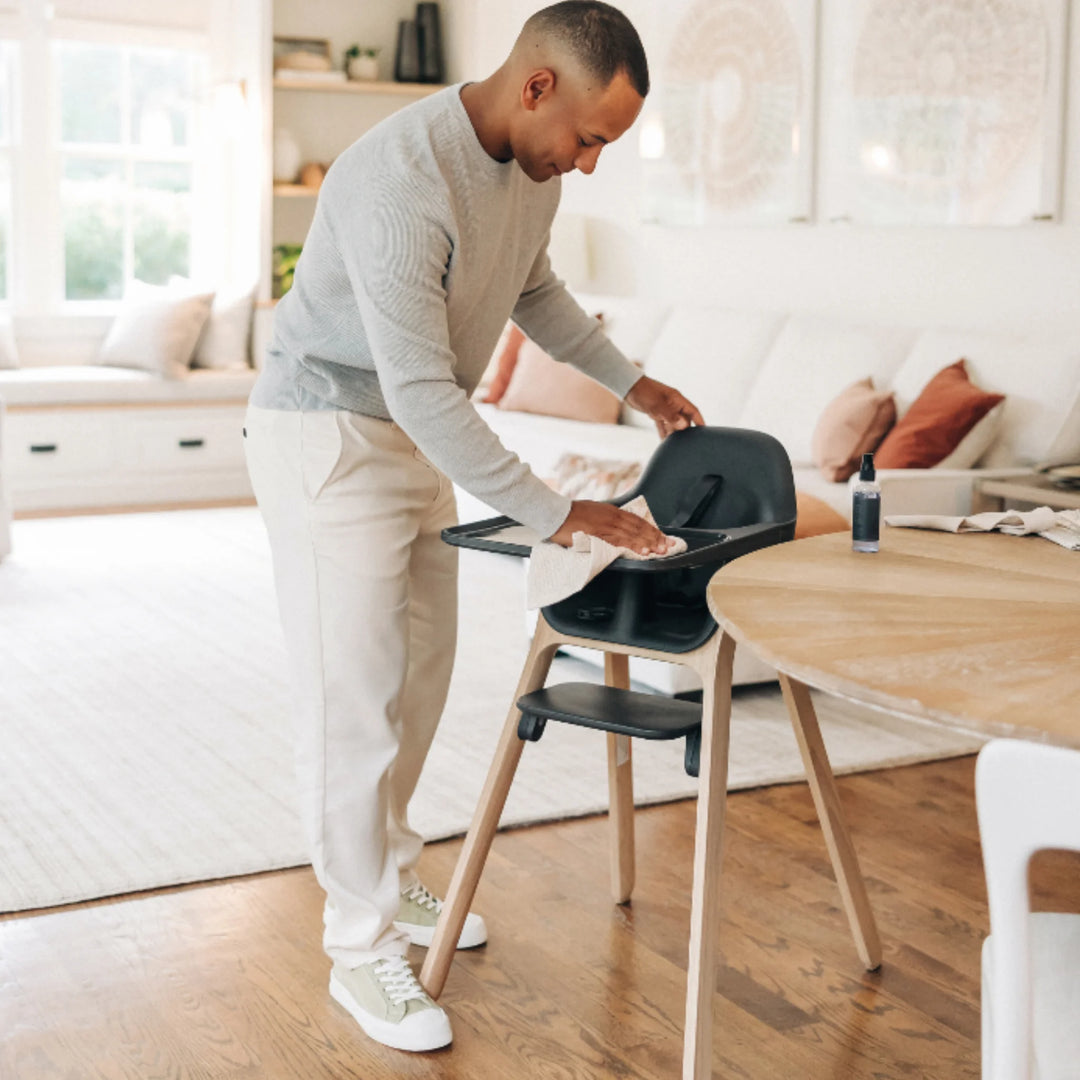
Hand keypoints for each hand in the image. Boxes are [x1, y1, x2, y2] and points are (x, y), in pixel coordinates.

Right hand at [549, 500, 676, 553]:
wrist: (555, 514)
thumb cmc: (570, 514)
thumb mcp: (593, 512)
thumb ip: (606, 520)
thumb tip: (616, 528)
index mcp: (612, 511)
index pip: (637, 520)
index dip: (651, 529)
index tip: (662, 537)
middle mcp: (612, 517)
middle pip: (639, 527)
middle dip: (656, 537)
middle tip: (669, 546)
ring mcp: (607, 526)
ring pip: (634, 534)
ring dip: (649, 543)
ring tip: (661, 551)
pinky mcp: (600, 535)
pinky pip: (621, 542)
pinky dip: (634, 546)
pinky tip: (643, 551)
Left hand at [624, 375, 704, 437]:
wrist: (628, 387)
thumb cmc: (644, 392)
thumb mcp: (657, 405)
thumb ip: (671, 416)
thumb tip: (684, 426)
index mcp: (677, 400)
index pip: (693, 412)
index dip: (699, 422)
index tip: (704, 433)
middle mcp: (673, 405)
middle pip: (684, 420)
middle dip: (685, 431)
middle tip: (686, 444)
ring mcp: (665, 409)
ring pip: (673, 424)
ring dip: (673, 434)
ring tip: (674, 446)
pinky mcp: (657, 413)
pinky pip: (663, 424)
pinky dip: (664, 432)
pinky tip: (664, 441)